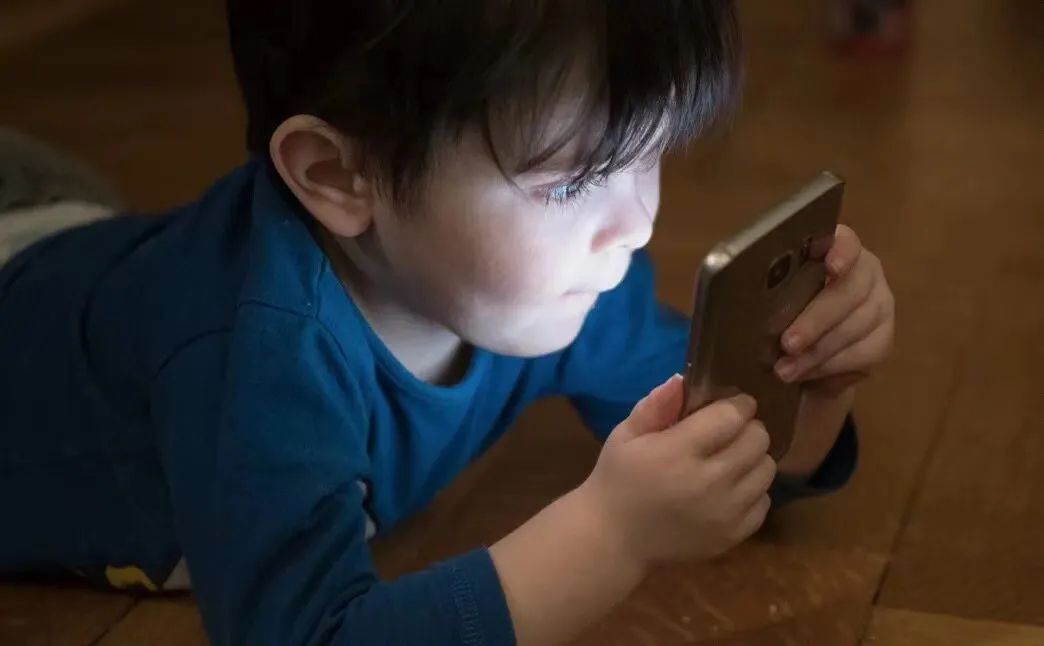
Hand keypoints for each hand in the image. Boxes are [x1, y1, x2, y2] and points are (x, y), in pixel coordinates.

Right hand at [578, 375, 774, 564]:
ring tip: (731, 459)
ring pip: (767, 469)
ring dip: (753, 458)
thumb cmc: (617, 479)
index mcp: (677, 452)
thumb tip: (683, 380)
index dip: (737, 404)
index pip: (731, 416)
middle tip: (730, 431)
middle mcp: (708, 482)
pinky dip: (753, 491)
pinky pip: (765, 502)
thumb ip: (655, 405)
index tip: (730, 404)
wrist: (615, 539)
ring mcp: (725, 513)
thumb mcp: (625, 435)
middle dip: (748, 428)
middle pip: (757, 439)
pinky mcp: (734, 536)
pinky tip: (730, 489)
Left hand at [774, 224, 894, 395]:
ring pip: (856, 327)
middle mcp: (865, 273)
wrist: (801, 349)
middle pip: (850, 291)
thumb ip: (766, 289)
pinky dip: (830, 366)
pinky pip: (863, 354)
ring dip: (818, 351)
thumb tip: (739, 296)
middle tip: (788, 343)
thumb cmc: (778, 310)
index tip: (830, 266)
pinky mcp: (883, 340)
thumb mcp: (769, 296)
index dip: (841, 252)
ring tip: (785, 369)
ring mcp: (880, 305)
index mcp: (835, 249)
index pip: (846, 241)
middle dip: (817, 319)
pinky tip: (806, 374)